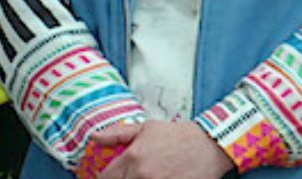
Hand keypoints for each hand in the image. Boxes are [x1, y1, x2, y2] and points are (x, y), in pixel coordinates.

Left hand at [92, 121, 233, 178]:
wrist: (207, 146)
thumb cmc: (175, 135)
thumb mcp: (144, 128)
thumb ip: (117, 134)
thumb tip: (94, 137)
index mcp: (133, 157)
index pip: (107, 177)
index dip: (103, 178)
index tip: (105, 177)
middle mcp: (143, 175)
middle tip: (128, 175)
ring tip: (142, 176)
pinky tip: (156, 178)